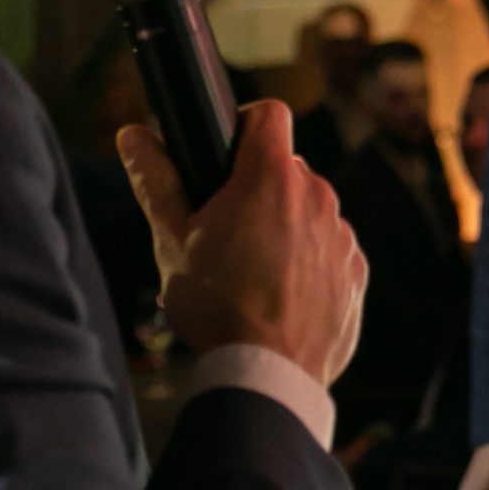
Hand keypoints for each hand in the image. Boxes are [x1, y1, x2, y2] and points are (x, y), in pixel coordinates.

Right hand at [120, 101, 365, 387]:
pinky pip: (330, 250)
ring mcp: (342, 235)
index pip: (268, 115)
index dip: (244, 127)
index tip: (225, 157)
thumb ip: (155, 180)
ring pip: (310, 211)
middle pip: (287, 168)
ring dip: (285, 227)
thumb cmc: (215, 305)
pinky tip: (279, 296)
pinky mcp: (356, 272)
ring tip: (250, 273)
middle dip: (258, 189)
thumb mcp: (171, 240)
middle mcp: (317, 196)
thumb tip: (132, 135)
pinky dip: (309, 263)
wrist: (268, 374)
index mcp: (271, 177)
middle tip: (225, 233)